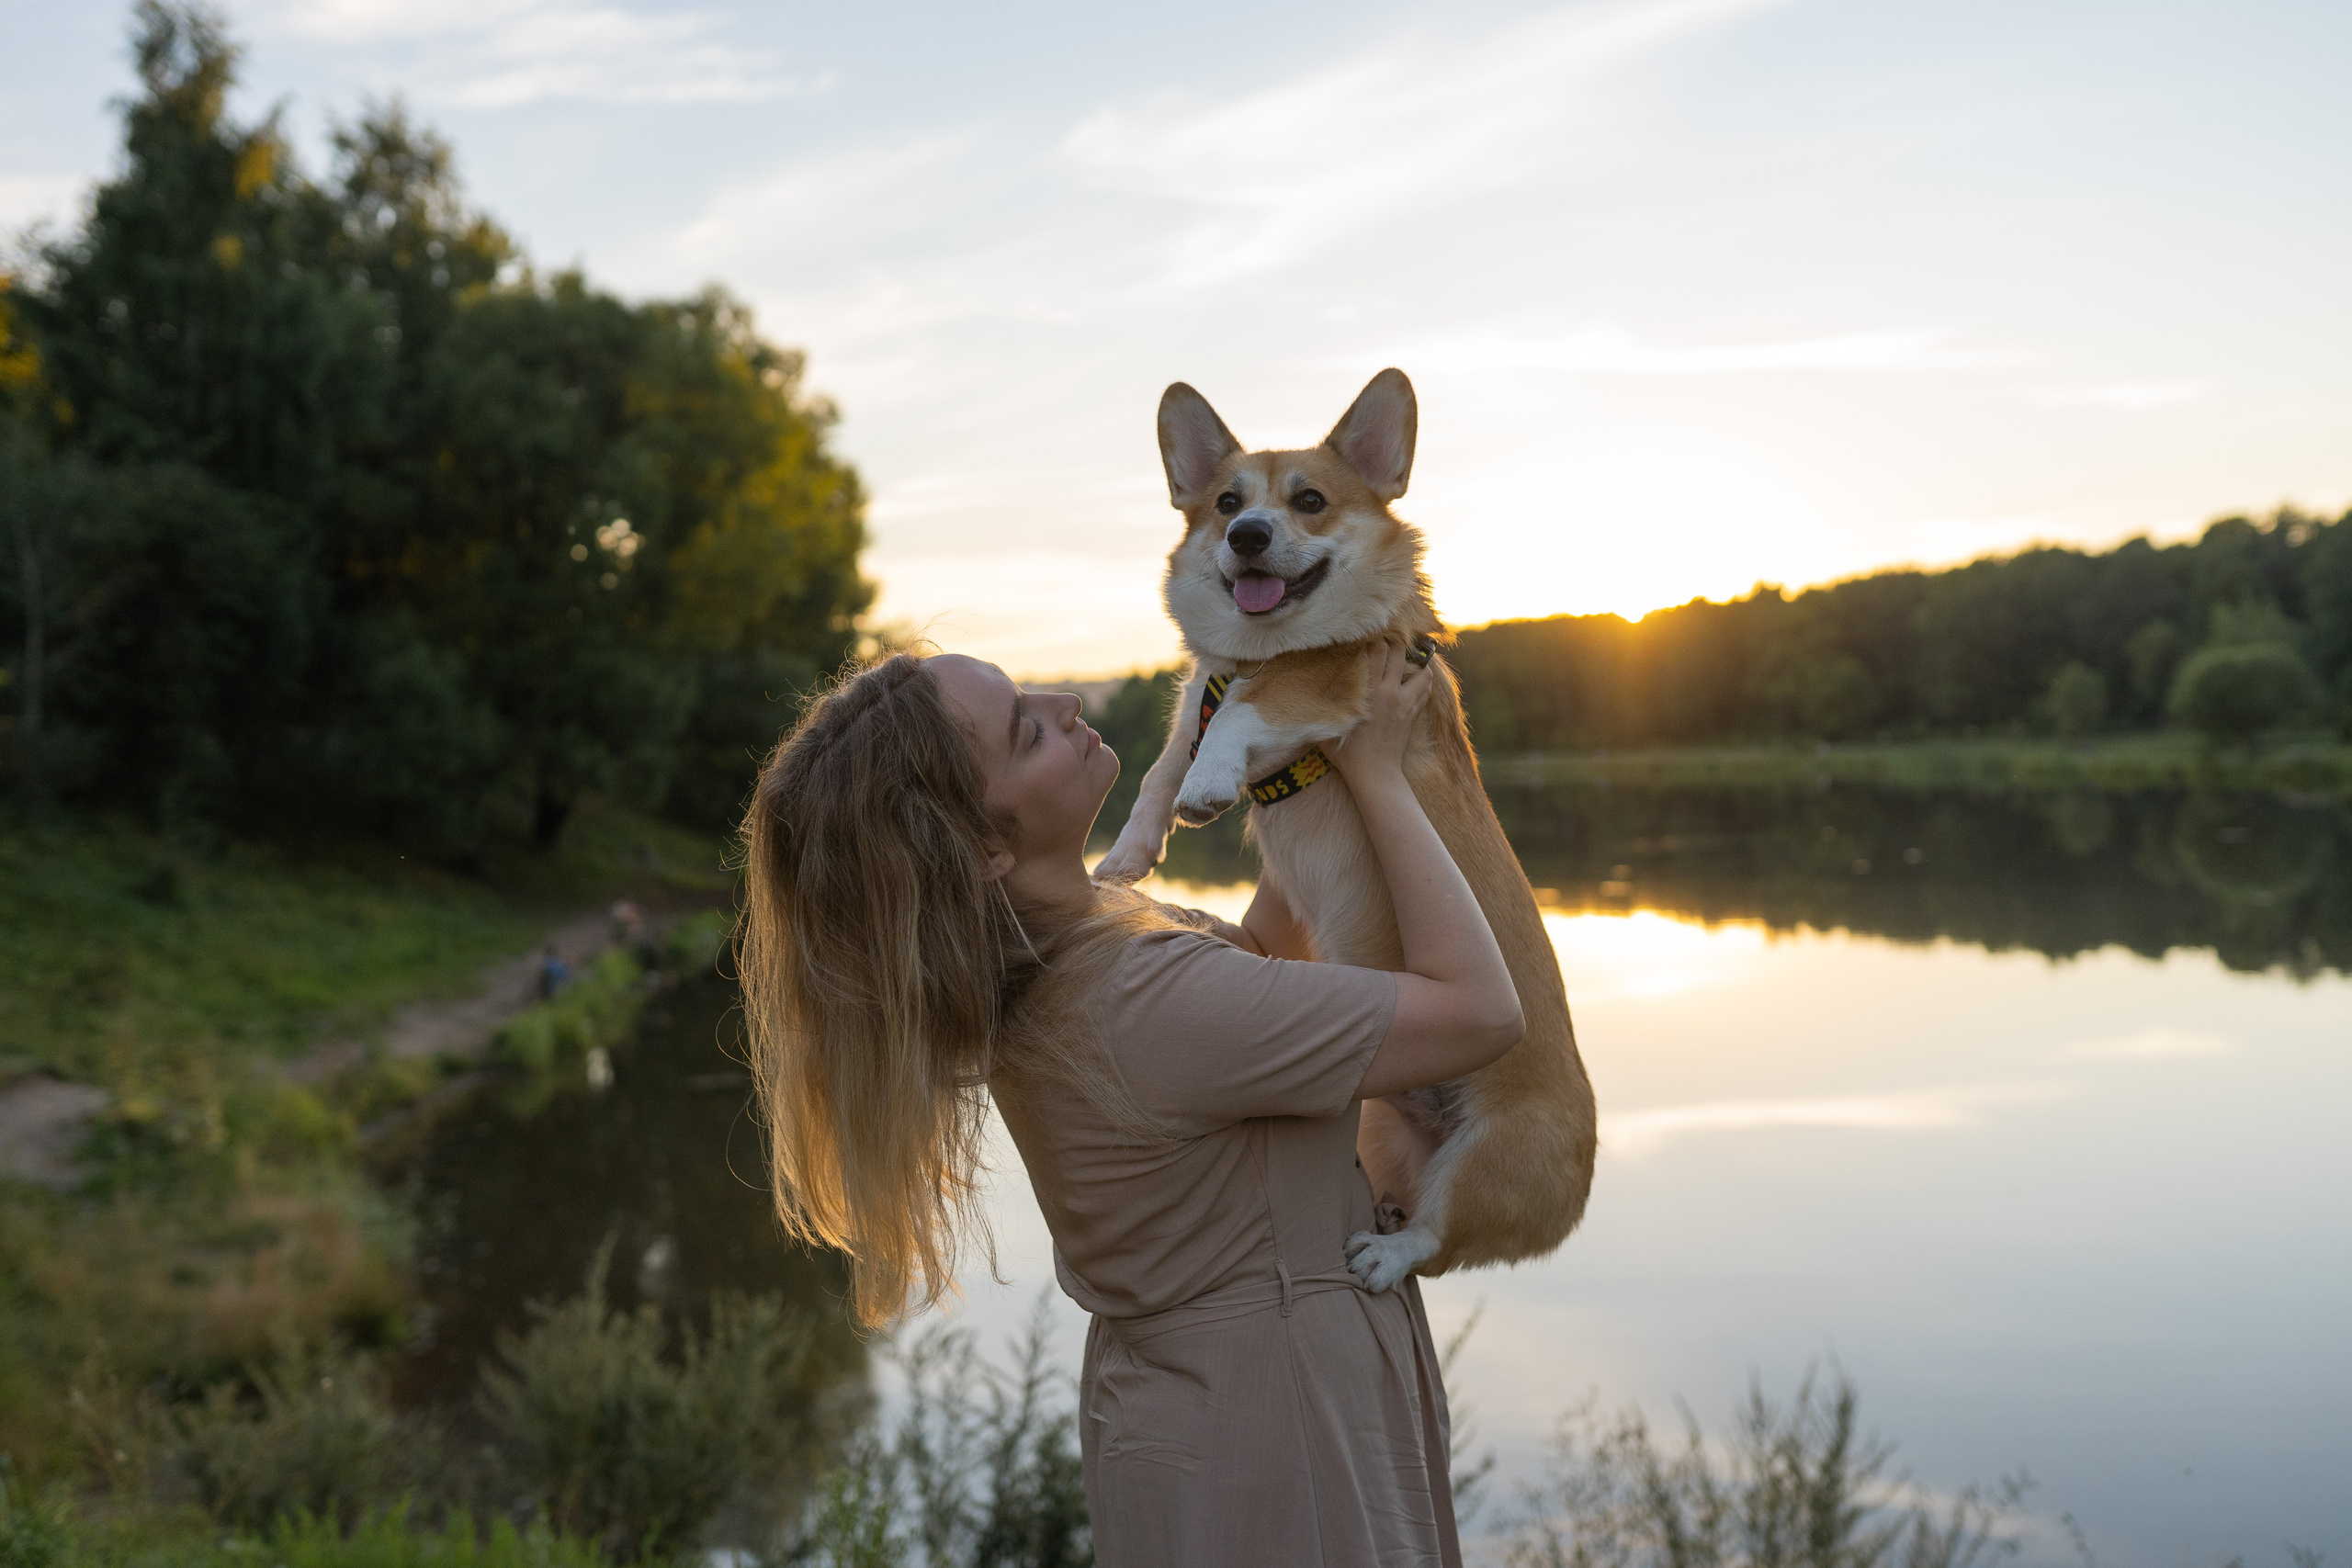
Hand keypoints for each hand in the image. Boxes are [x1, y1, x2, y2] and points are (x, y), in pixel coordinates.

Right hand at [1329, 640, 1433, 788]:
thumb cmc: (1348, 755)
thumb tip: (1309, 692)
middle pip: (1400, 656)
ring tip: (1408, 656)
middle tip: (1389, 636)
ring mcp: (1406, 704)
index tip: (1370, 632)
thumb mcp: (1329, 729)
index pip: (1378, 655)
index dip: (1375, 640)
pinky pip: (1426, 689)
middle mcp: (1391, 695)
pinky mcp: (1413, 714)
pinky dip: (1423, 680)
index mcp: (1371, 695)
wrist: (1376, 776)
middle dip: (1396, 643)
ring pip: (1422, 672)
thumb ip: (1324, 708)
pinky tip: (1415, 677)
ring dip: (1417, 662)